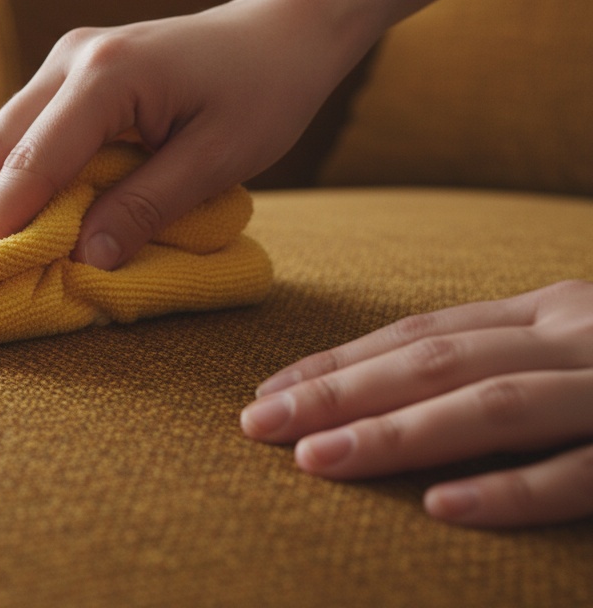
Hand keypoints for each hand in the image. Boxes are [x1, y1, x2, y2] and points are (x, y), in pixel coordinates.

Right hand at [0, 0, 365, 271]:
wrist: (280, 30)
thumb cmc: (264, 92)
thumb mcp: (220, 157)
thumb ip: (150, 205)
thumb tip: (88, 259)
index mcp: (108, 76)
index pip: (35, 161)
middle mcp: (72, 60)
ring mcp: (64, 61)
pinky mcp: (68, 73)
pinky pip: (18, 131)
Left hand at [242, 280, 592, 527]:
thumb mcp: (574, 356)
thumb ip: (500, 366)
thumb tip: (385, 402)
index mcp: (550, 315)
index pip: (422, 335)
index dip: (340, 364)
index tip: (268, 393)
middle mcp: (575, 338)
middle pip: (436, 363)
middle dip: (339, 393)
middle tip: (258, 423)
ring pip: (492, 406)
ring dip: (396, 433)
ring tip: (314, 459)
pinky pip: (576, 474)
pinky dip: (508, 490)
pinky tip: (440, 506)